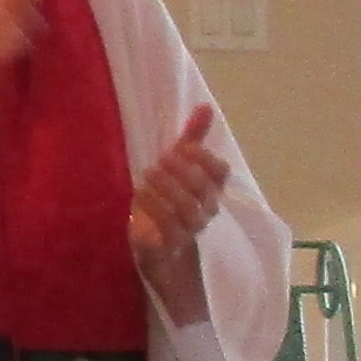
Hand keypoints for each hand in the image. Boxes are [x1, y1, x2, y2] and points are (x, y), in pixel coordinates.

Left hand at [128, 101, 234, 287]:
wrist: (154, 253)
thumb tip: (205, 107)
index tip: (183, 147)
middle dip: (184, 171)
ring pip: (189, 210)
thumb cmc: (166, 205)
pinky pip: (169, 230)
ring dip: (169, 188)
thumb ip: (191, 139)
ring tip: (148, 172)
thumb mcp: (175, 170)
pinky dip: (155, 209)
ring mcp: (188, 232)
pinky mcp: (168, 248)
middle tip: (162, 159)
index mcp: (209, 191)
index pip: (220, 172)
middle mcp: (204, 212)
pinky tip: (139, 194)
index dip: (205, 159)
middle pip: (204, 190)